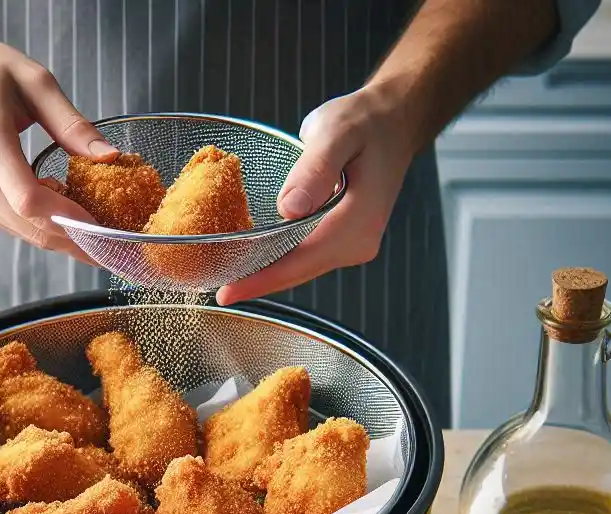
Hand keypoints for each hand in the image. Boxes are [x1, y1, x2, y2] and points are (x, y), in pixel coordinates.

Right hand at [0, 25, 118, 260]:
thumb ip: (72, 124)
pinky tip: (65, 219)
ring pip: (24, 233)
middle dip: (75, 241)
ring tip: (97, 239)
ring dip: (62, 238)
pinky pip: (13, 226)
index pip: (30, 200)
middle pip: (31, 226)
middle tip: (114, 250)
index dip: (70, 220)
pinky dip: (42, 227)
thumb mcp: (35, 82)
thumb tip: (109, 157)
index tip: (104, 229)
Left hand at [216, 86, 414, 304]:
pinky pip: (306, 257)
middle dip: (260, 284)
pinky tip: (255, 261)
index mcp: (358, 222)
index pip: (302, 261)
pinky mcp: (343, 240)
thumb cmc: (365, 122)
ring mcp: (352, 244)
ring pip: (302, 268)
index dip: (262, 280)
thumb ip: (315, 169)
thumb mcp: (336, 132)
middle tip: (219, 293)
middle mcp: (358, 242)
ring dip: (268, 276)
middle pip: (299, 272)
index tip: (228, 293)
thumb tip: (289, 209)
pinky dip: (280, 261)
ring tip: (230, 281)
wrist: (392, 122)